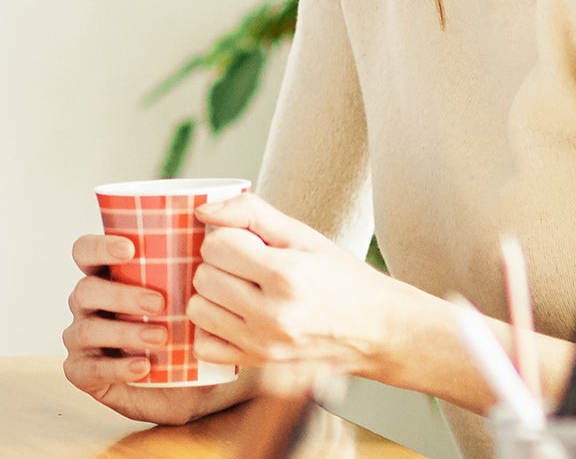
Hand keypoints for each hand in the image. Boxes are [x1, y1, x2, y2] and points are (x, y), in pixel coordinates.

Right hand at [61, 232, 250, 424]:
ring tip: (161, 337)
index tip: (131, 249)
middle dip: (121, 295)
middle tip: (160, 303)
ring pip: (85, 330)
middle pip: (85, 290)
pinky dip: (116, 367)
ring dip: (123, 331)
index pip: (85, 251)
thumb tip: (209, 211)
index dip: (99, 246)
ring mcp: (82, 339)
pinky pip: (86, 369)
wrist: (199, 383)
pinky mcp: (85, 373)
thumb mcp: (202, 290)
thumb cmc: (194, 327)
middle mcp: (89, 304)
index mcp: (107, 274)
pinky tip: (144, 366)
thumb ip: (201, 252)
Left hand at [188, 194, 439, 381]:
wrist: (378, 330)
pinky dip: (213, 329)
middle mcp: (273, 315)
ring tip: (242, 291)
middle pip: (203, 276)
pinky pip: (204, 346)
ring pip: (197, 309)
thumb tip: (202, 209)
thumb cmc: (342, 278)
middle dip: (220, 265)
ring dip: (213, 296)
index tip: (250, 244)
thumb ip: (251, 213)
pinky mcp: (259, 366)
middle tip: (247, 267)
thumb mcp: (303, 235)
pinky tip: (236, 317)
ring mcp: (264, 346)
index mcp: (286, 275)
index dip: (229, 238)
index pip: (216, 246)